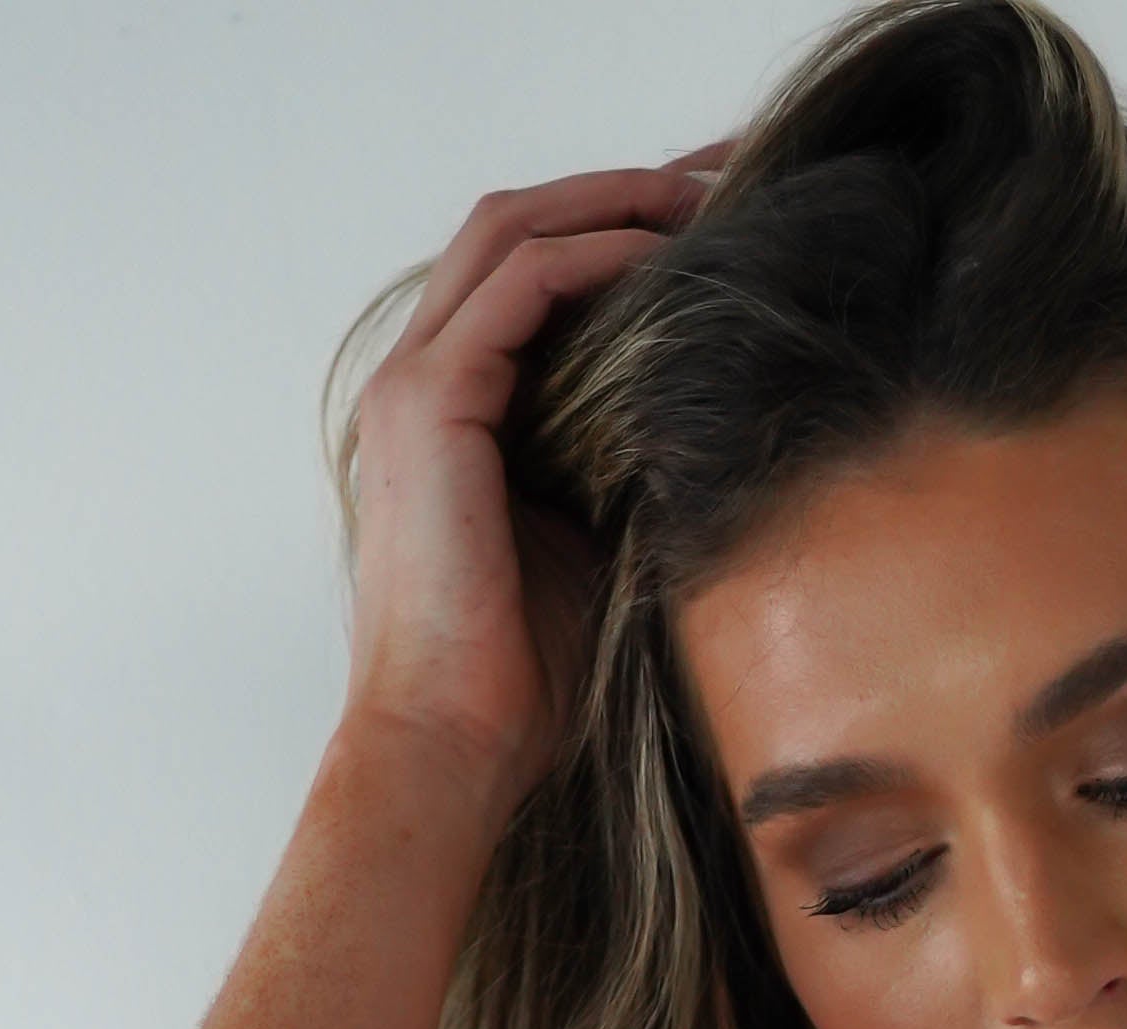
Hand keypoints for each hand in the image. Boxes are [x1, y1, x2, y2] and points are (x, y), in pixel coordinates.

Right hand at [338, 157, 719, 818]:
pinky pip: (522, 284)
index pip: (519, 281)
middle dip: (613, 193)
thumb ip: (619, 474)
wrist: (452, 747)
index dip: (606, 237)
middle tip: (712, 183)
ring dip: (610, 203)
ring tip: (699, 199)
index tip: (699, 234)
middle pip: (512, 229)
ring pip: (511, 232)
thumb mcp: (590, 552)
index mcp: (445, 416)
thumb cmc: (518, 684)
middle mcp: (417, 383)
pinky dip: (596, 256)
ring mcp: (414, 385)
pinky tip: (666, 258)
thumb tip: (706, 432)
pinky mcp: (431, 403)